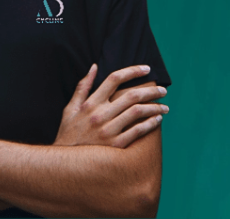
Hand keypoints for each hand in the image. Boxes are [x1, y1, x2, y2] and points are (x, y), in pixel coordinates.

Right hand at [53, 64, 167, 148]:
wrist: (65, 163)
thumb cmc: (68, 133)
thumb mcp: (70, 108)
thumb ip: (82, 86)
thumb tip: (94, 67)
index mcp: (90, 103)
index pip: (114, 79)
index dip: (132, 71)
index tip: (146, 69)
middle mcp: (100, 115)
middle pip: (131, 95)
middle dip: (151, 91)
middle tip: (163, 90)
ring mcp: (108, 130)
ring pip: (138, 112)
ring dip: (154, 107)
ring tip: (164, 106)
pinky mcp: (115, 145)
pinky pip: (137, 132)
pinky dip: (150, 124)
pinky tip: (157, 120)